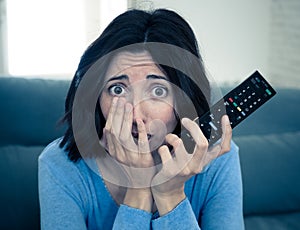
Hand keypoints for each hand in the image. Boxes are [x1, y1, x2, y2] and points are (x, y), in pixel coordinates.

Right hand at [98, 97, 155, 211]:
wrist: (141, 185)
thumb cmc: (131, 167)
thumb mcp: (119, 155)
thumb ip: (112, 144)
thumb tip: (104, 130)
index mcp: (113, 151)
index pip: (108, 130)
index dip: (111, 115)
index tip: (116, 102)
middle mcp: (119, 154)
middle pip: (114, 131)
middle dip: (117, 113)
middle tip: (121, 100)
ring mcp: (130, 158)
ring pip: (124, 136)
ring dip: (125, 120)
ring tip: (128, 106)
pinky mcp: (143, 161)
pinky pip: (140, 144)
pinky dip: (140, 131)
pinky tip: (140, 121)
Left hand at [151, 115, 231, 214]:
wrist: (166, 190)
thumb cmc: (178, 168)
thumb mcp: (191, 158)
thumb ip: (196, 146)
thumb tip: (196, 125)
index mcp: (204, 161)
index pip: (223, 148)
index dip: (227, 132)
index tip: (225, 118)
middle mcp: (197, 166)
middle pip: (202, 143)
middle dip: (193, 127)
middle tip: (185, 120)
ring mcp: (184, 170)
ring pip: (179, 142)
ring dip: (170, 137)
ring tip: (168, 141)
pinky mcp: (170, 171)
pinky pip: (164, 149)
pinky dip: (161, 148)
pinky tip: (161, 153)